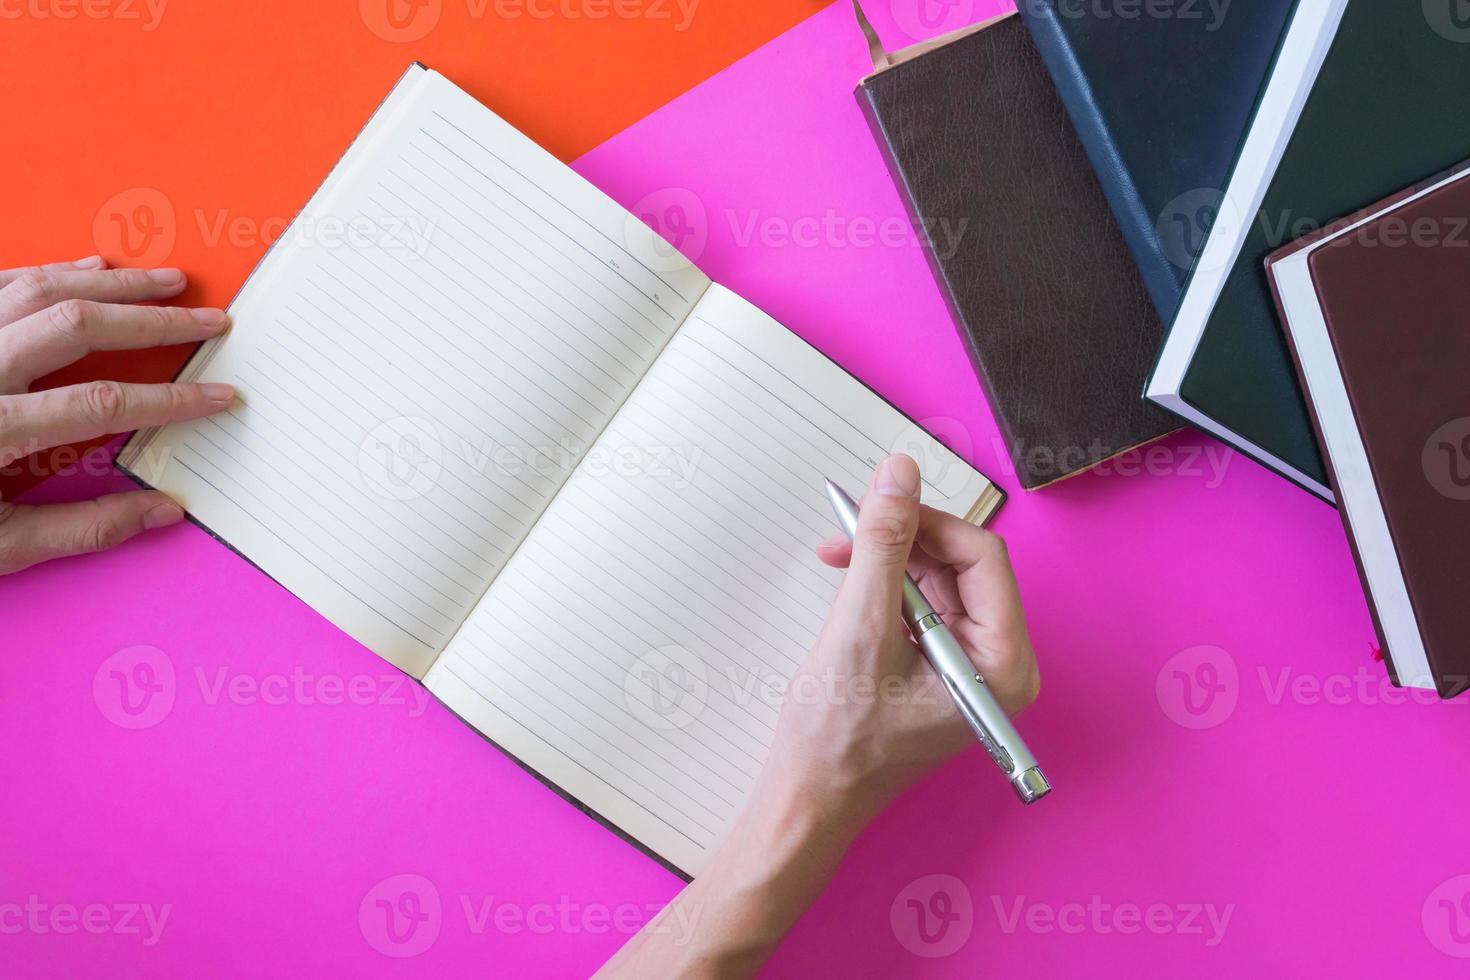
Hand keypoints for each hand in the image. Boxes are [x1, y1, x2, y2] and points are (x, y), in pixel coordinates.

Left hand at [0, 257, 234, 573]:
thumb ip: (83, 527)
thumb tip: (162, 511)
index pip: (102, 402)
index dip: (171, 398)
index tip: (218, 398)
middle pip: (75, 324)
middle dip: (153, 319)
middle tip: (209, 320)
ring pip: (37, 288)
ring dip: (110, 282)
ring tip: (165, 281)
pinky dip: (50, 273)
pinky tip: (88, 270)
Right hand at [597, 455, 1039, 978]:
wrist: (808, 798)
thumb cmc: (837, 739)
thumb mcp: (859, 627)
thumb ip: (884, 545)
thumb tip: (900, 474)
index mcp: (1001, 664)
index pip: (983, 558)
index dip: (929, 523)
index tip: (879, 505)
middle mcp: (998, 666)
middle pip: (963, 567)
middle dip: (905, 542)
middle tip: (850, 527)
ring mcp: (970, 669)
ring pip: (939, 582)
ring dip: (889, 562)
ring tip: (838, 559)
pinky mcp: (940, 670)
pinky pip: (923, 608)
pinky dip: (885, 589)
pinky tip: (849, 586)